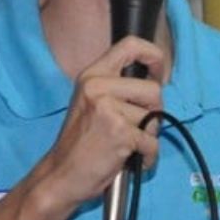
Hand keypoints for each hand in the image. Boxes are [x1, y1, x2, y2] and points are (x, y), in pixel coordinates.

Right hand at [29, 36, 165, 212]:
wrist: (60, 175)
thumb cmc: (80, 142)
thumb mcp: (90, 102)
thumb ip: (115, 86)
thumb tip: (154, 80)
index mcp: (92, 75)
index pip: (130, 45)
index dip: (154, 56)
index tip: (159, 73)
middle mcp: (98, 86)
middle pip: (153, 89)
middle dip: (154, 112)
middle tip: (136, 127)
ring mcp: (109, 109)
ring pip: (155, 117)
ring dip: (148, 136)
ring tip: (127, 144)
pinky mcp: (120, 133)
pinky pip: (152, 142)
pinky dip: (148, 156)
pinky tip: (130, 159)